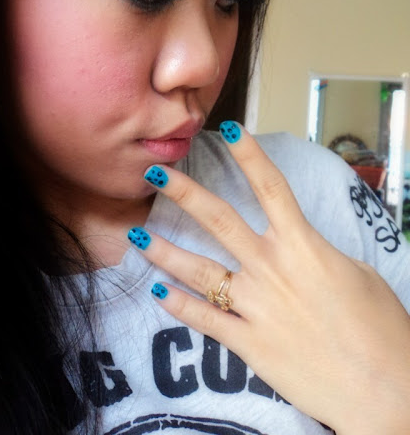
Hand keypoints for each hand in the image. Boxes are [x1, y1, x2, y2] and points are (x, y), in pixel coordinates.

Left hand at [132, 122, 409, 434]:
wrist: (385, 391)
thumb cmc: (382, 331)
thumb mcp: (359, 276)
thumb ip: (320, 255)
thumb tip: (302, 248)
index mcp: (304, 246)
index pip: (271, 187)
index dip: (249, 155)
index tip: (229, 130)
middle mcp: (272, 269)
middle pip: (219, 220)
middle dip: (184, 192)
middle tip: (155, 172)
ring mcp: (256, 306)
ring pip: (199, 270)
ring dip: (164, 250)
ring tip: (136, 234)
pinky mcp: (248, 343)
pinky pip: (205, 319)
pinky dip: (179, 306)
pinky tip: (158, 293)